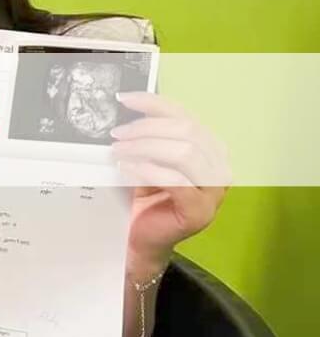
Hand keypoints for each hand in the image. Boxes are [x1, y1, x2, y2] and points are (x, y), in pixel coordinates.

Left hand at [111, 92, 229, 268]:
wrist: (140, 238)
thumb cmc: (145, 197)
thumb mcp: (150, 157)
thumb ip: (151, 133)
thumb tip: (130, 105)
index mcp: (211, 149)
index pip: (185, 115)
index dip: (154, 103)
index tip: (124, 99)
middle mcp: (220, 167)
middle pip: (186, 131)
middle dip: (146, 127)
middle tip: (117, 134)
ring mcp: (214, 192)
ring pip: (184, 152)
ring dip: (145, 147)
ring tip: (119, 151)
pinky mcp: (200, 211)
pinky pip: (176, 180)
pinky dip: (148, 170)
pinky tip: (127, 168)